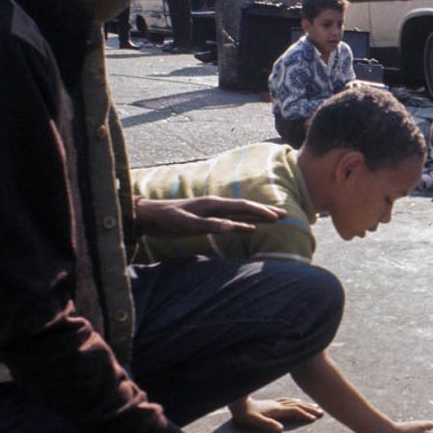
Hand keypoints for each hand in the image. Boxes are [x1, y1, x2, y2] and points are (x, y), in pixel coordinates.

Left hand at [136, 197, 286, 236]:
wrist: (147, 216)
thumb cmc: (166, 220)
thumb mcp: (186, 224)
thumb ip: (210, 225)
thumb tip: (233, 227)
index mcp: (213, 204)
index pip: (242, 206)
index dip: (261, 211)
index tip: (277, 217)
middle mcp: (215, 205)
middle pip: (246, 207)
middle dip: (265, 211)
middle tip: (285, 215)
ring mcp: (211, 212)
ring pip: (240, 213)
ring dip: (257, 216)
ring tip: (274, 219)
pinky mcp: (206, 219)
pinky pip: (231, 220)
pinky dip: (243, 223)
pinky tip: (250, 228)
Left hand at [229, 396, 323, 432]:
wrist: (237, 403)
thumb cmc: (245, 415)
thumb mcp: (255, 421)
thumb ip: (268, 424)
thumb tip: (280, 429)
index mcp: (276, 410)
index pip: (295, 411)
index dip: (305, 414)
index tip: (315, 419)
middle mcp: (278, 405)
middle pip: (298, 405)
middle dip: (310, 408)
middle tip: (321, 412)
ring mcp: (275, 403)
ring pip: (294, 401)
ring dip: (305, 404)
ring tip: (314, 406)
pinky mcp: (271, 403)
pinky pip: (288, 400)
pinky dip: (296, 401)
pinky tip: (297, 401)